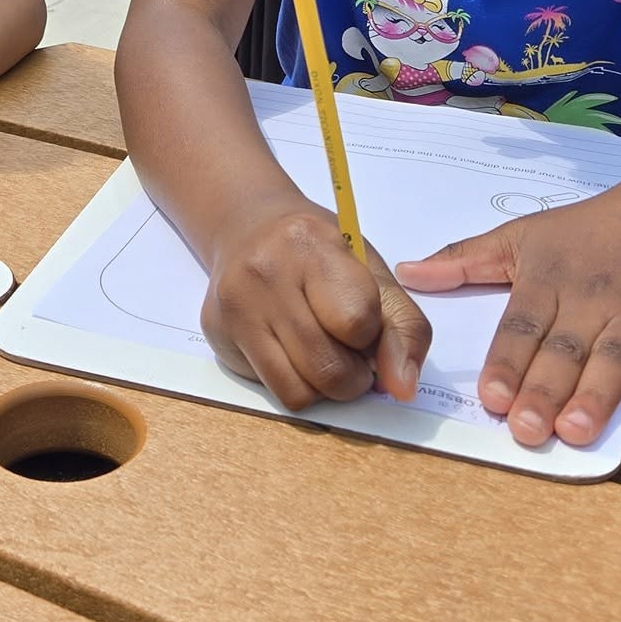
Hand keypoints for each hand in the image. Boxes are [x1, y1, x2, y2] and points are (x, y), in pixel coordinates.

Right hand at [202, 199, 429, 409]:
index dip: (371, 336)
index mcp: (311, 244)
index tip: (365, 324)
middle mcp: (265, 273)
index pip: (356, 321)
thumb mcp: (371, 270)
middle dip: (355, 377)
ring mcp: (236, 307)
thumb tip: (403, 388)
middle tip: (351, 354)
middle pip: (328, 369)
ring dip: (326, 389)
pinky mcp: (217, 335)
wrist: (249, 227)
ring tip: (325, 357)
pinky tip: (293, 355)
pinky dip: (296, 386)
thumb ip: (403, 327)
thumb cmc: (318, 251)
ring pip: (299, 393)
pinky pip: (273, 394)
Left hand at [396, 179, 620, 447]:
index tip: (490, 396)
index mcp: (549, 279)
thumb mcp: (522, 235)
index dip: (507, 360)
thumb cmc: (585, 232)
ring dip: (597, 397)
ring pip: (617, 359)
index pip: (522, 324)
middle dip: (544, 389)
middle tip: (525, 429)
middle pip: (566, 349)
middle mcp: (594, 298)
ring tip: (575, 431)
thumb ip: (465, 259)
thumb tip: (407, 271)